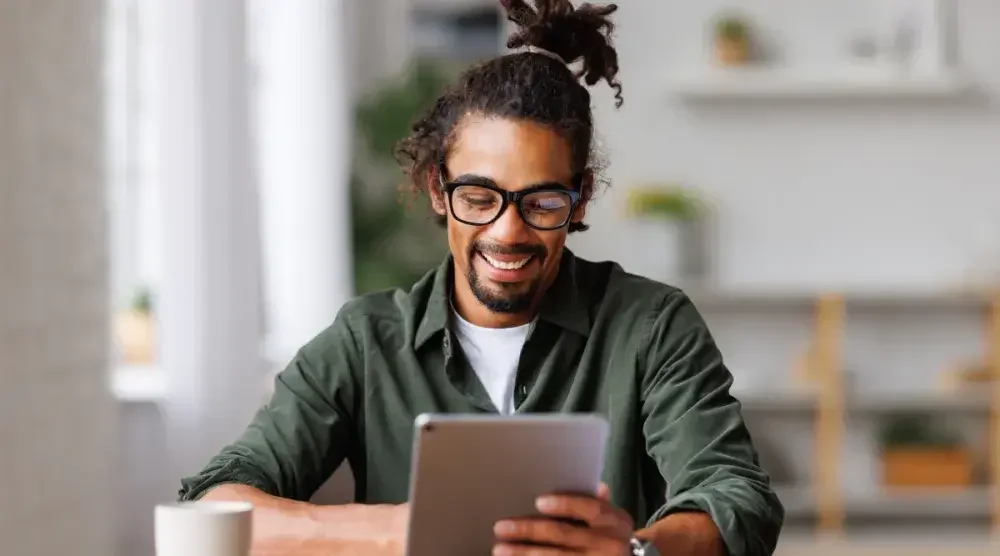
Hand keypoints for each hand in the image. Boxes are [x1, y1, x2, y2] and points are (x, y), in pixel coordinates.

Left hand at [492, 483, 633, 554]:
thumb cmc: (612, 536)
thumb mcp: (613, 518)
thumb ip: (599, 502)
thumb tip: (596, 484)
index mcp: (615, 521)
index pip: (589, 508)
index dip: (564, 503)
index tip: (538, 502)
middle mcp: (609, 544)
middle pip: (564, 535)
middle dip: (529, 531)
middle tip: (501, 528)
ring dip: (525, 554)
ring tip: (500, 549)